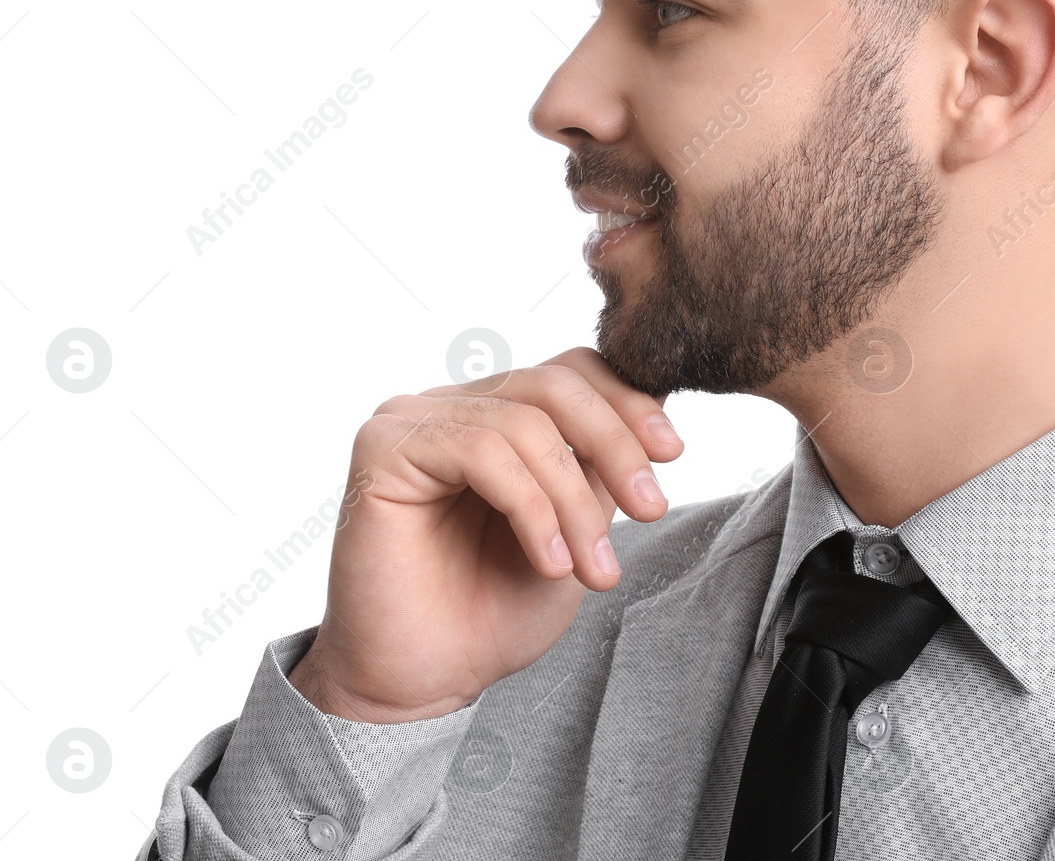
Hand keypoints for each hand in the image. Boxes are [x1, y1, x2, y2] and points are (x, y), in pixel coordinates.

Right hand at [287, 347, 683, 721]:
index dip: (627, 402)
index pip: (570, 371)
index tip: (672, 453)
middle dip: (615, 443)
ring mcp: (413, 419)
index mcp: (496, 413)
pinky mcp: (383, 447)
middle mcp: (453, 405)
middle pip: (554, 384)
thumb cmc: (492, 613)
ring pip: (525, 424)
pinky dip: (532, 508)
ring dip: (574, 501)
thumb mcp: (576, 529)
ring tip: (596, 569)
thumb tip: (658, 401)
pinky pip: (481, 451)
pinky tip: (551, 563)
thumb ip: (601, 466)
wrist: (423, 684)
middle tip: (650, 507)